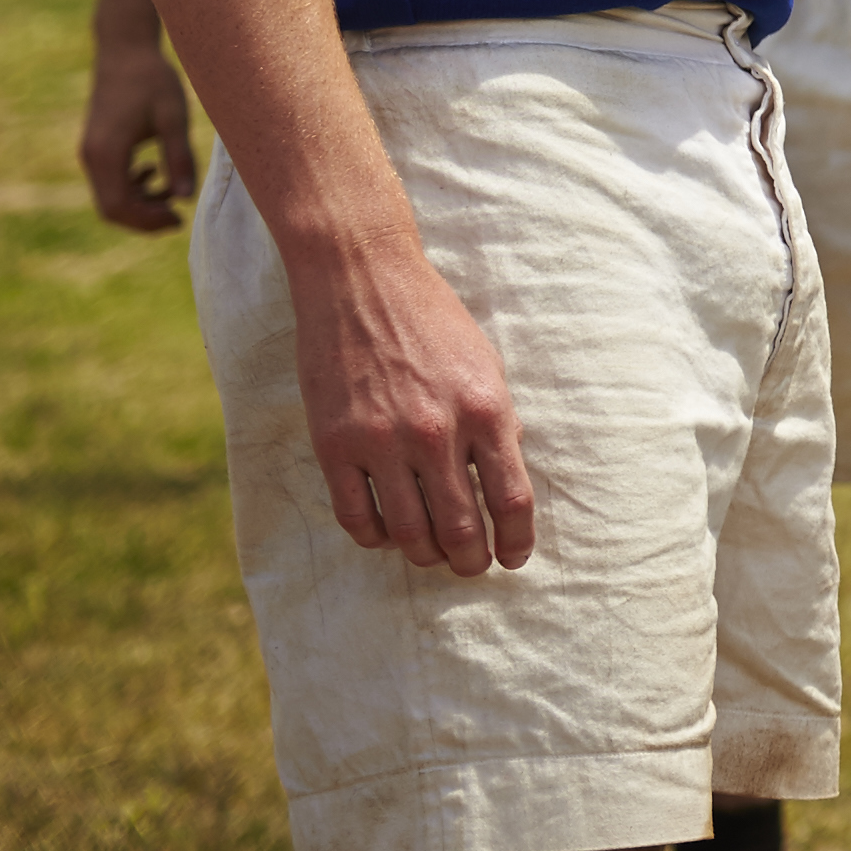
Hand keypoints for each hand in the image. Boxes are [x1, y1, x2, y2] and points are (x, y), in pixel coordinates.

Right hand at [81, 31, 198, 234]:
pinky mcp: (97, 147)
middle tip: (178, 215)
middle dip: (144, 218)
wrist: (125, 51)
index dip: (147, 221)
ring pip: (109, 196)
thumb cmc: (152, 80)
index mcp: (106, 153)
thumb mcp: (174, 118)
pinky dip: (131, 187)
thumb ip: (179, 157)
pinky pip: (109, 181)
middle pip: (110, 208)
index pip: (118, 206)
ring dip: (139, 203)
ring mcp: (91, 152)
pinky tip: (155, 173)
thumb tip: (186, 198)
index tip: (178, 219)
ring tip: (172, 192)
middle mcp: (91, 157)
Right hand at [291, 232, 535, 572]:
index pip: (511, 499)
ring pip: (408, 533)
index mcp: (486, 410)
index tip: (514, 559)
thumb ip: (495, 424)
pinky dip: (376, 538)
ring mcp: (382, 442)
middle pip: (461, 527)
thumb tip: (504, 479)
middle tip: (472, 567)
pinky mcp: (335, 446)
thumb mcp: (486, 366)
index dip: (515, 540)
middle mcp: (437, 432)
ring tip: (433, 556)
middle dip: (471, 559)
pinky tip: (387, 534)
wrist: (364, 283)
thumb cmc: (433, 322)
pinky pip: (357, 517)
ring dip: (425, 555)